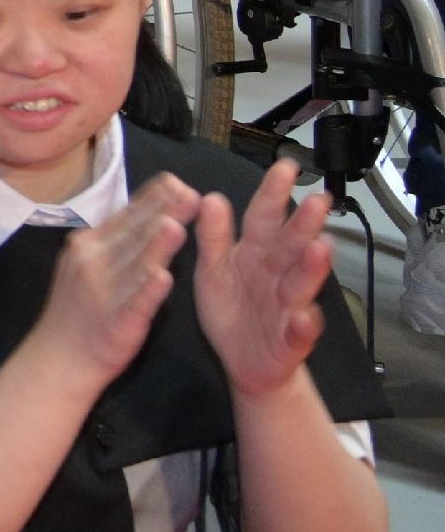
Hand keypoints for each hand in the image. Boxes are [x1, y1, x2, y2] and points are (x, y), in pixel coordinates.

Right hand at [32, 178, 192, 391]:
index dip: (151, 198)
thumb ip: (117, 240)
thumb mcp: (90, 265)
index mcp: (89, 245)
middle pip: (132, 234)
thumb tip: (148, 211)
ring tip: (175, 225)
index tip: (176, 180)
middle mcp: (91, 261)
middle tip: (187, 192)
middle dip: (161, 212)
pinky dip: (147, 290)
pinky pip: (133, 303)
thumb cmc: (81, 310)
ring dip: (155, 246)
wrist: (58, 358)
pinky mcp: (114, 322)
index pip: (125, 216)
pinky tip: (162, 278)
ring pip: (134, 265)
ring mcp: (101, 291)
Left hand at [190, 160, 339, 400]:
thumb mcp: (213, 270)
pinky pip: (298, 333)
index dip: (272, 194)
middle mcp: (276, 276)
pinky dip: (303, 324)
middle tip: (319, 201)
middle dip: (305, 225)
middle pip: (291, 246)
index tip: (285, 167)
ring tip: (321, 248)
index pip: (263, 219)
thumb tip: (210, 196)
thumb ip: (212, 236)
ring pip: (301, 284)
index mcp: (254, 255)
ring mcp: (286, 307)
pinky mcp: (290, 341)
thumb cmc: (232, 311)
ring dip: (312, 267)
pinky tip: (305, 315)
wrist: (244, 364)